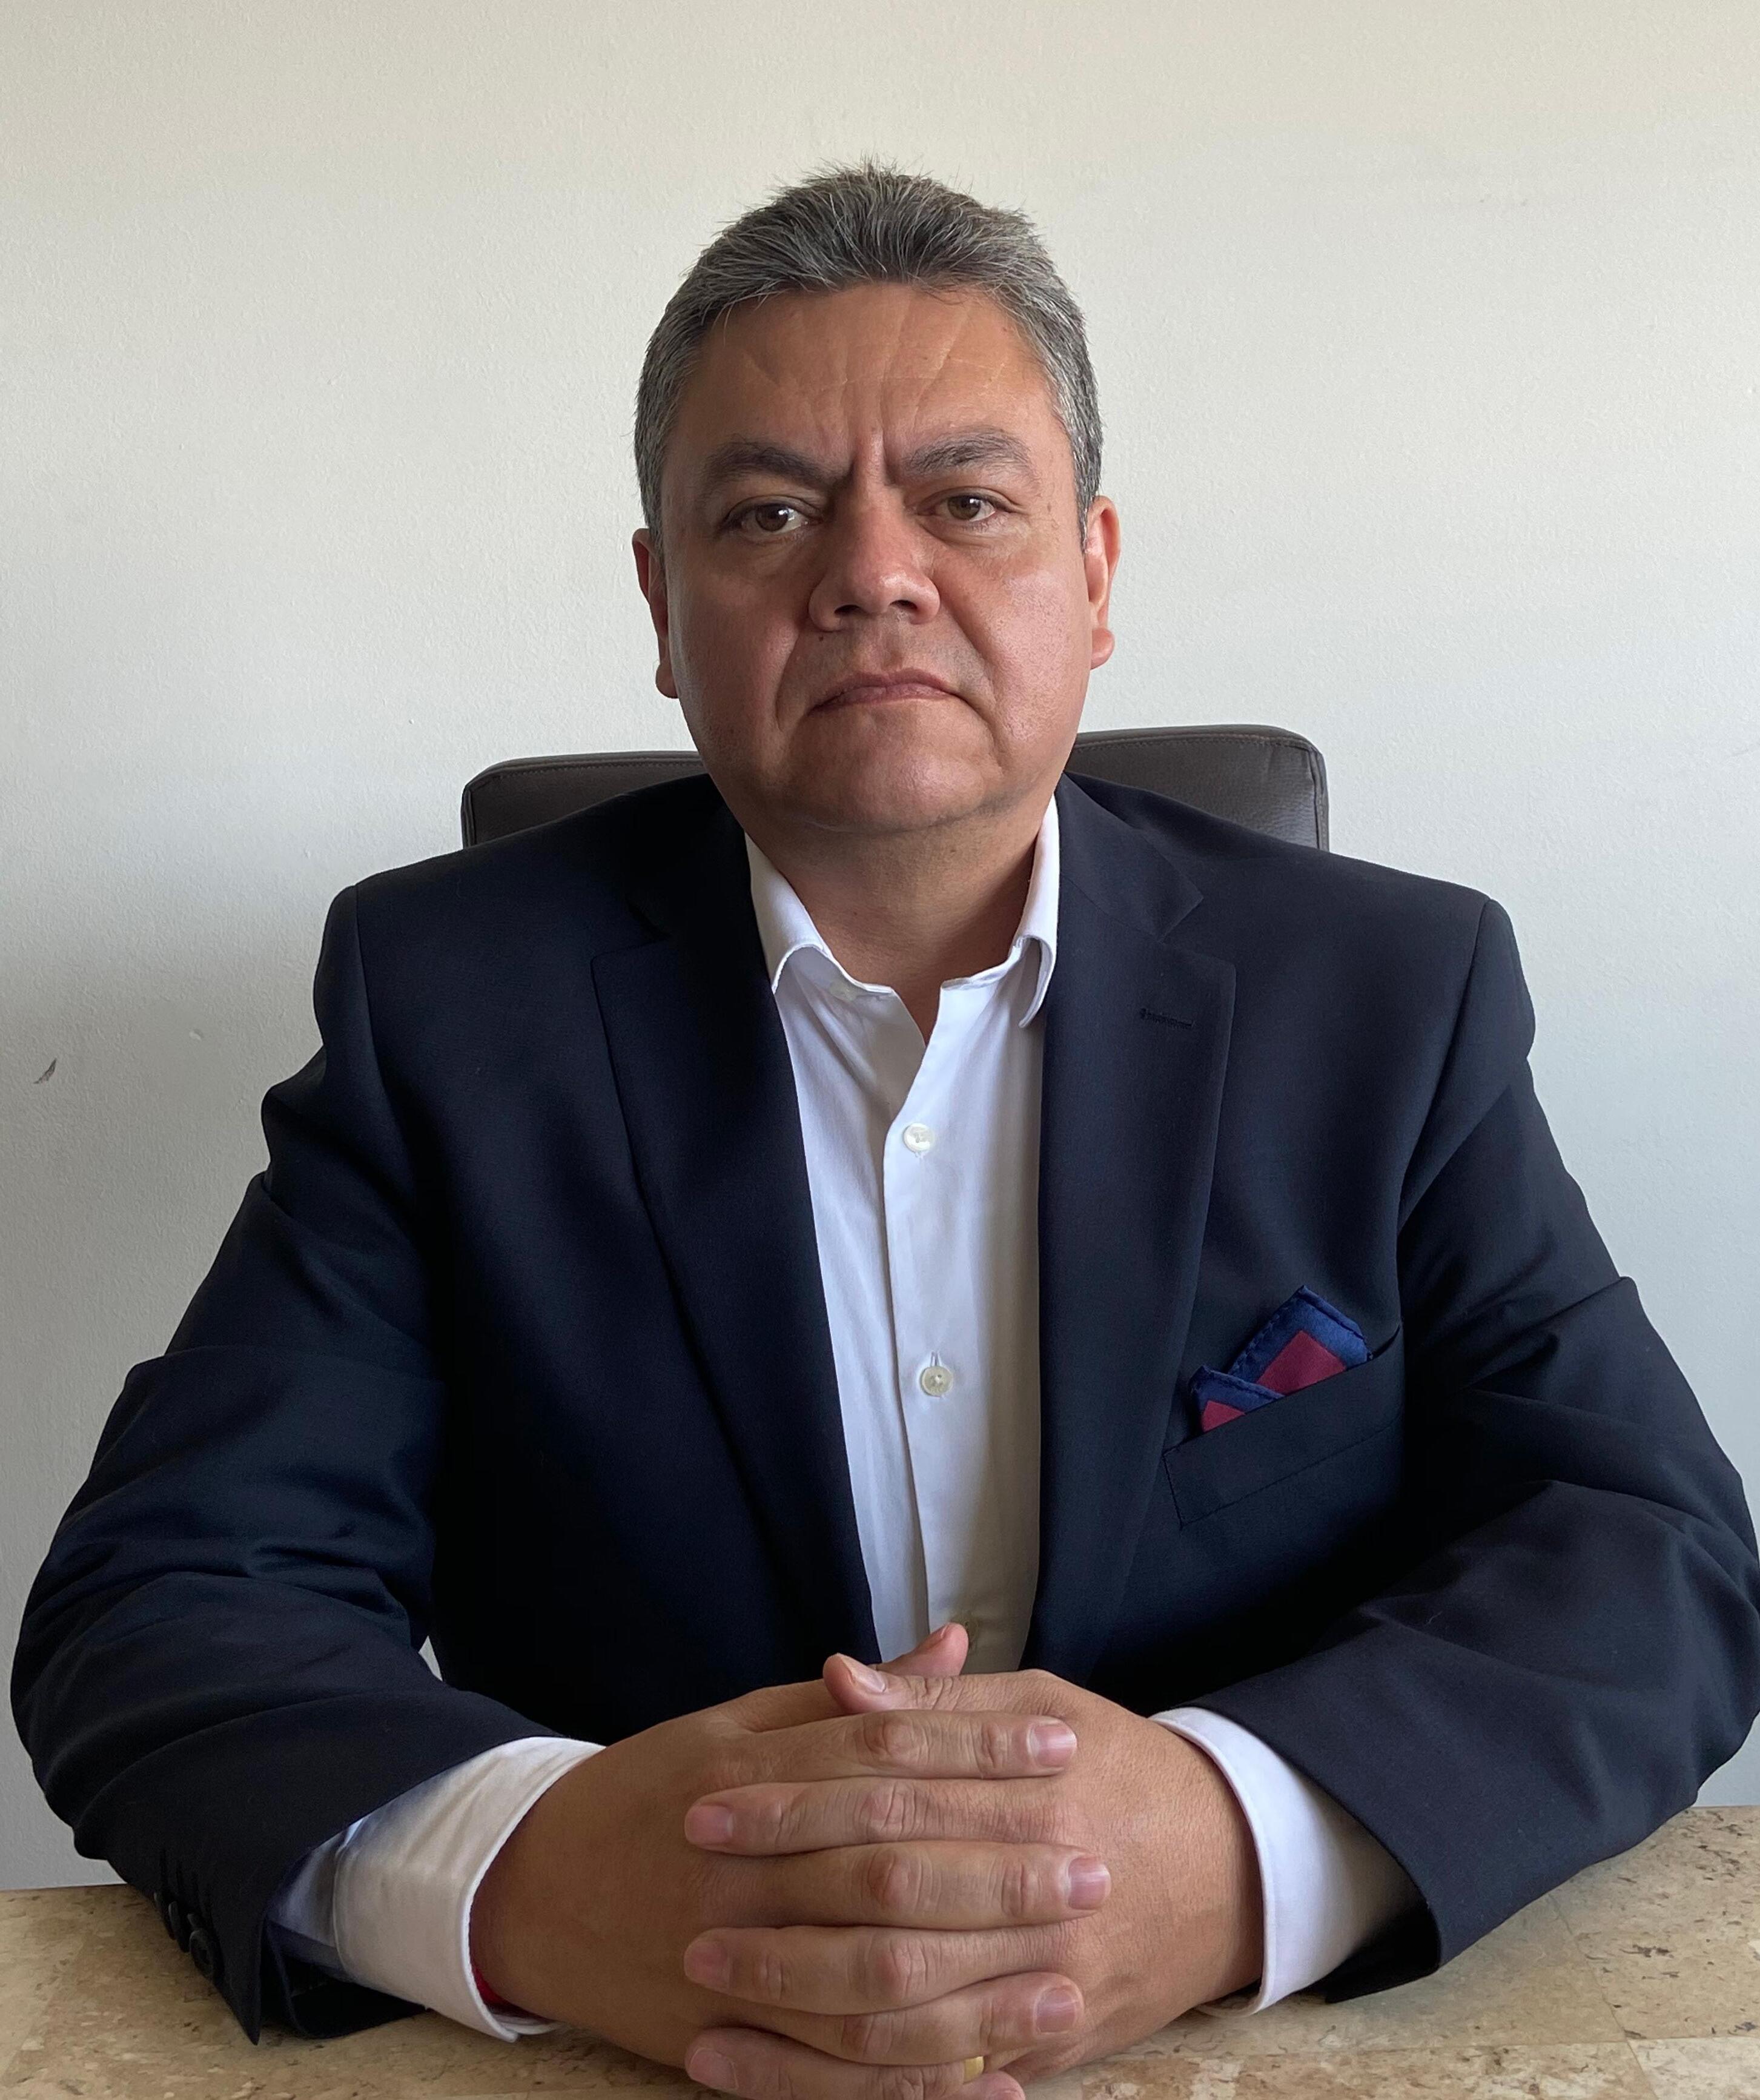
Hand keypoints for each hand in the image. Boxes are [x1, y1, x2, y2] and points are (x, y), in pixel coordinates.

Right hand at [469, 1628, 1094, 2096]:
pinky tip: (991, 2079)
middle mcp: (739, 1871)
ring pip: (867, 1984)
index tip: (1062, 1744)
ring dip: (975, 1986)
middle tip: (1093, 1864)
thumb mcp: (735, 1723)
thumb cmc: (648, 1792)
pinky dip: (911, 2087)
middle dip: (998, 1870)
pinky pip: (826, 2078)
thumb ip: (848, 1699)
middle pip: (887, 1869)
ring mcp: (726, 1964)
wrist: (527, 1889)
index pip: (882, 1755)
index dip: (978, 1747)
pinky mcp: (716, 2043)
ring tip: (1068, 1981)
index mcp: (745, 1776)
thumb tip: (955, 1643)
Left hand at [681, 1662, 1263, 2092]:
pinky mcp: (1046, 2050)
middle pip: (892, 1904)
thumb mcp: (1046, 1705)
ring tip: (703, 1990)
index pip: (892, 1793)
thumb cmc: (1120, 1768)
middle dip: (780, 1909)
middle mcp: (1042, 1892)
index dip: (793, 1801)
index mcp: (1036, 1790)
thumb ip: (939, 1703)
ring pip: (906, 2010)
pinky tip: (762, 2073)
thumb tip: (839, 1678)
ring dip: (796, 2003)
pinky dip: (842, 2086)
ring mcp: (1047, 1984)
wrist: (1233, 1867)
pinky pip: (934, 2082)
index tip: (707, 1805)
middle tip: (686, 1904)